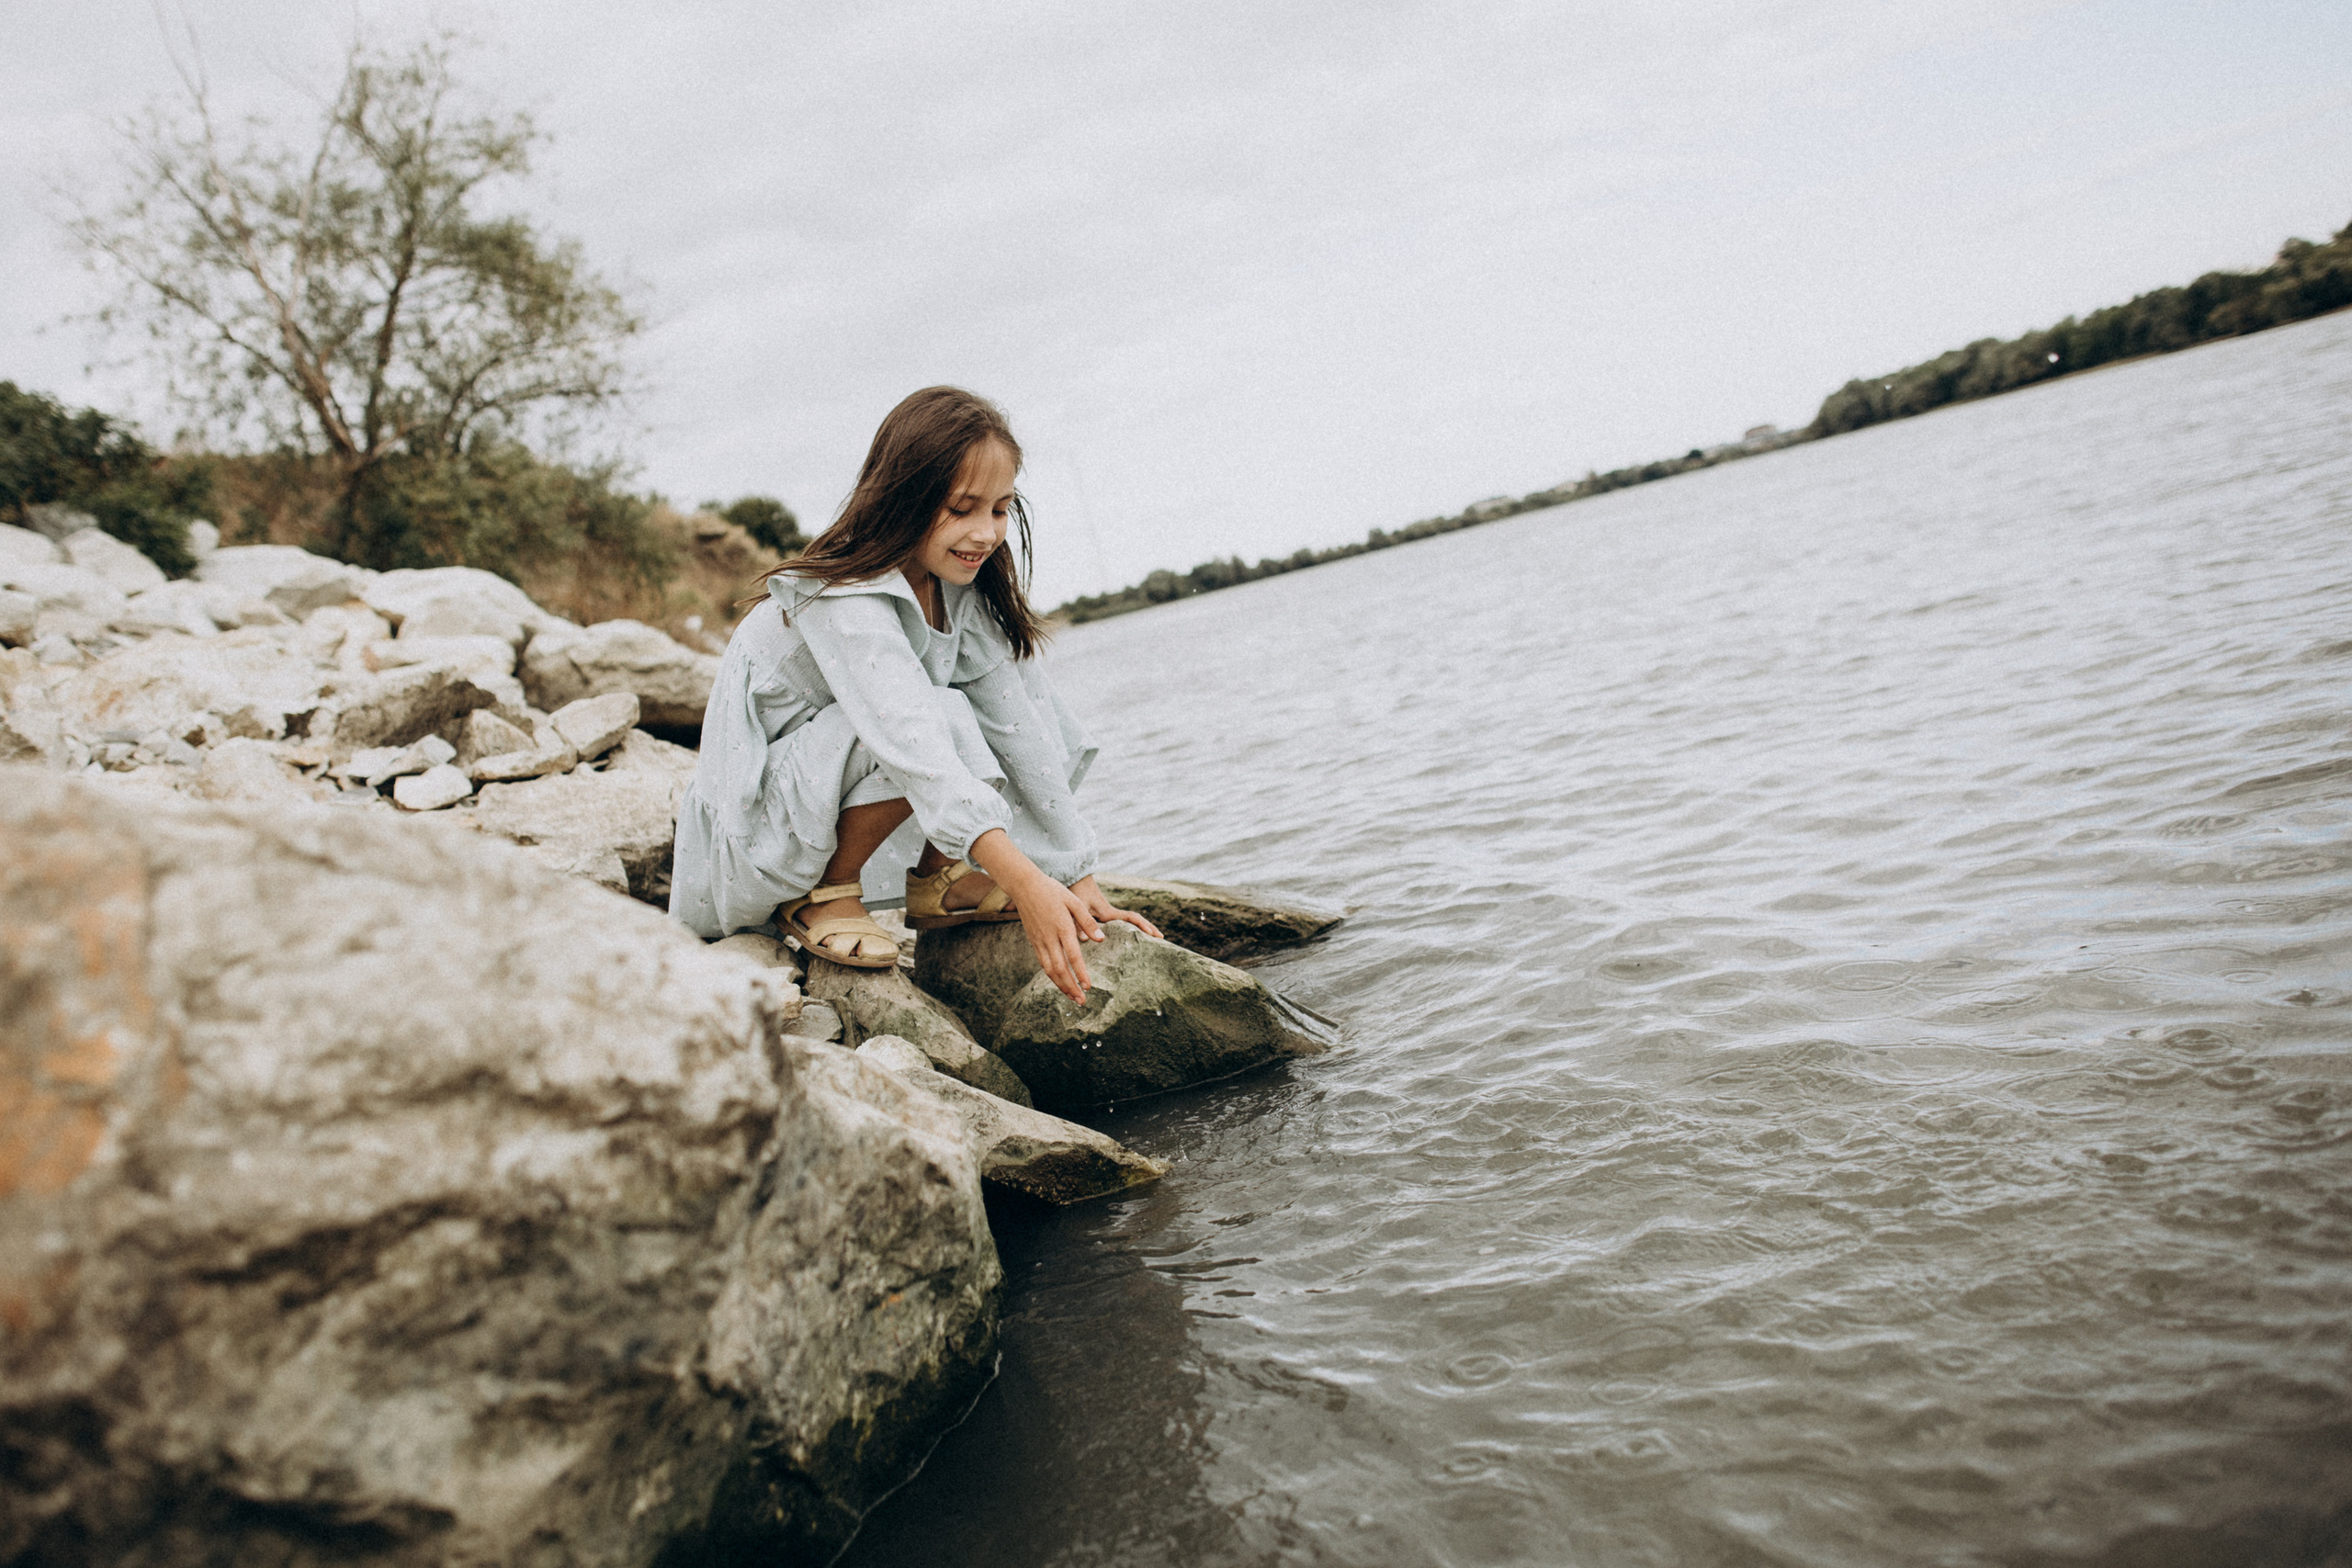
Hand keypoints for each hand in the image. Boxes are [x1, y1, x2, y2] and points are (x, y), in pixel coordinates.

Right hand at [1011, 874, 1104, 1004]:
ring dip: (1061, 986)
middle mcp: (1049, 938)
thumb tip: (1101, 939)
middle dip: (1071, 987)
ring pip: (1049, 970)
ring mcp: (1039, 941)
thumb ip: (1088, 921)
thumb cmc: (1053, 891)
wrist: (1025, 886)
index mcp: (1062, 927)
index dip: (1081, 974)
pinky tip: (1059, 982)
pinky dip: (1052, 976)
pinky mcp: (1033, 941)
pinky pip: (1042, 963)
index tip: (1088, 987)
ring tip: (1072, 997)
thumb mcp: (1074, 901)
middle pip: (1060, 969)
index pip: (1073, 956)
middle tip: (1081, 1001)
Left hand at [1072, 875, 1160, 939]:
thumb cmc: (1077, 892)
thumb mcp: (1077, 908)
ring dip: (1142, 928)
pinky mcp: (1103, 916)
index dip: (1142, 924)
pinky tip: (1130, 936)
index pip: (1131, 918)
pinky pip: (1121, 924)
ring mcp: (1109, 915)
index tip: (1151, 932)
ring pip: (1130, 922)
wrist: (1076, 879)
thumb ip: (1079, 924)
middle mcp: (1112, 914)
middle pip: (1135, 920)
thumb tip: (1084, 941)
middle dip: (1149, 927)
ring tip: (1152, 938)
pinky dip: (1129, 929)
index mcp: (1109, 912)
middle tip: (1161, 938)